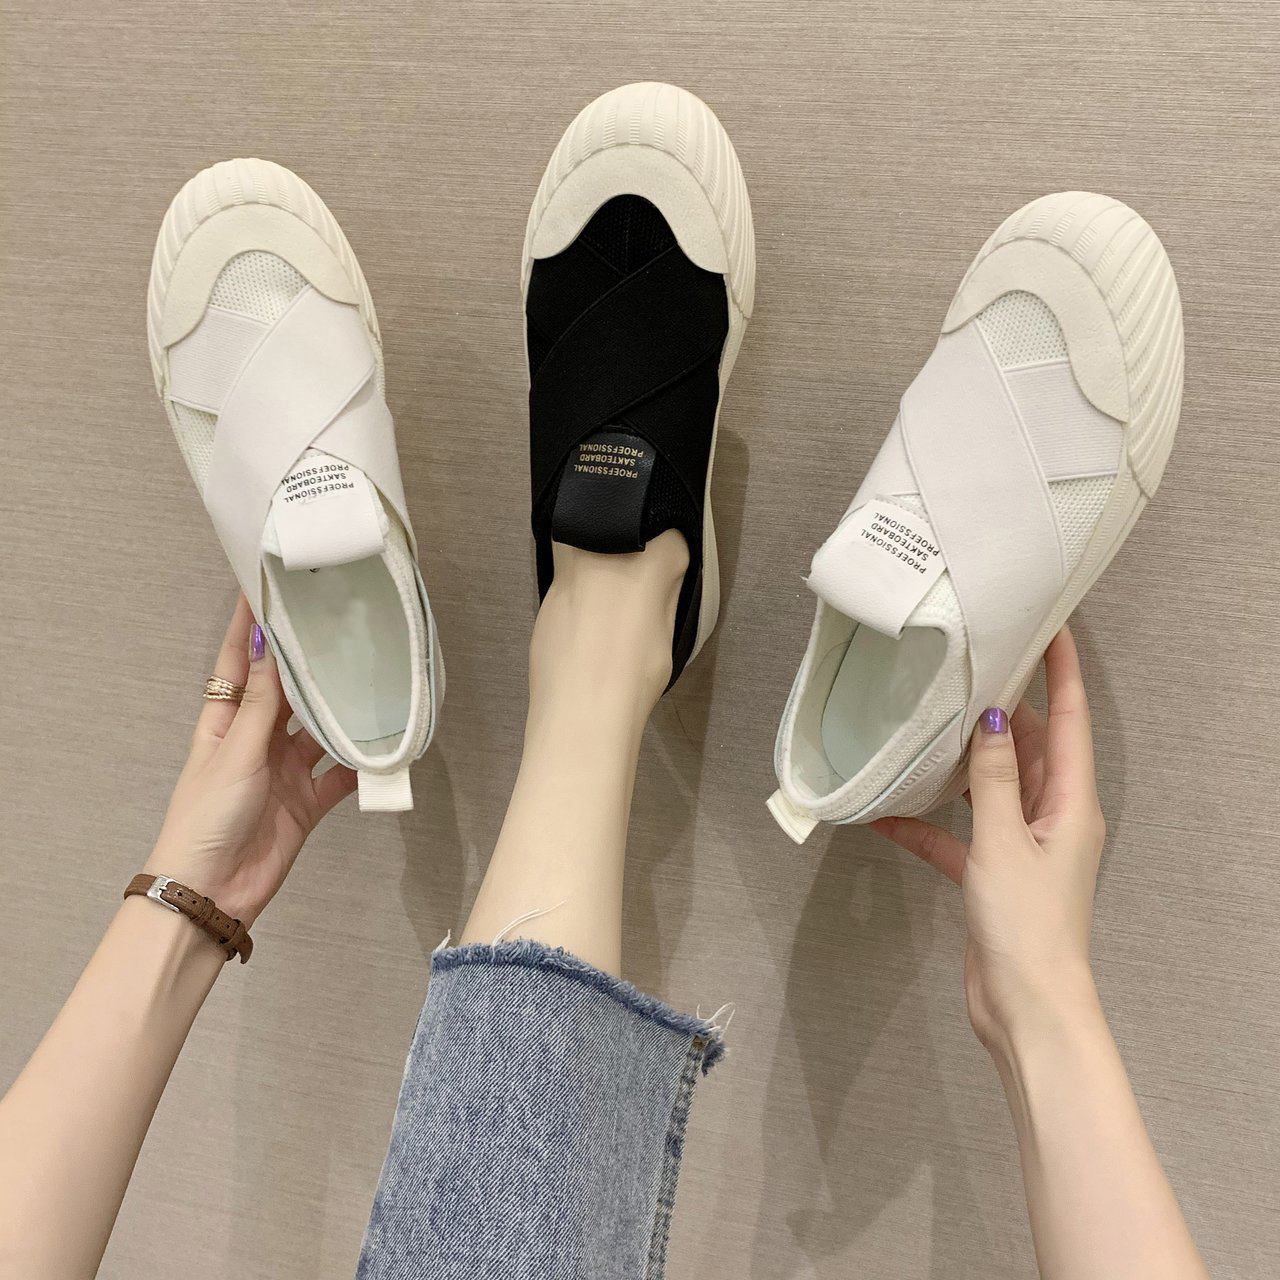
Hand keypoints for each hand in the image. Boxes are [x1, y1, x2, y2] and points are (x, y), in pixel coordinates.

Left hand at [144, 596, 356, 925]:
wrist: (212, 891)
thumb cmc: (205, 819)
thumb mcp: (235, 752)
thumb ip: (263, 703)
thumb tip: (271, 645)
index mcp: (224, 722)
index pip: (239, 663)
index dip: (250, 627)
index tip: (266, 588)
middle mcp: (256, 741)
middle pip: (287, 692)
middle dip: (309, 663)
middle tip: (338, 627)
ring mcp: (283, 770)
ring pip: (320, 730)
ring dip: (341, 712)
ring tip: (372, 680)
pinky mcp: (307, 801)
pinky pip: (340, 774)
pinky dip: (360, 763)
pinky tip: (382, 746)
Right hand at [873, 627, 1105, 1054]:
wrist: (1024, 1007)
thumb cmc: (1027, 925)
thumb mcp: (1003, 842)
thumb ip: (994, 778)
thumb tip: (993, 718)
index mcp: (1072, 803)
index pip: (1069, 720)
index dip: (1062, 671)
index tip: (1049, 625)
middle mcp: (1054, 817)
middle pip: (1033, 747)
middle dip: (1005, 707)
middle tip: (972, 663)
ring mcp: (1024, 846)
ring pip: (994, 786)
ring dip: (963, 762)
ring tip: (928, 723)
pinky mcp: (994, 874)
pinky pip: (960, 834)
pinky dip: (929, 823)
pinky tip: (885, 815)